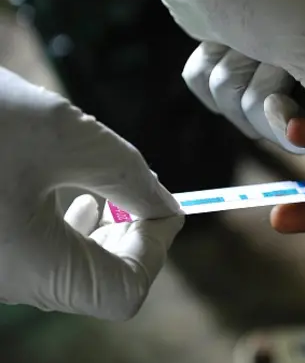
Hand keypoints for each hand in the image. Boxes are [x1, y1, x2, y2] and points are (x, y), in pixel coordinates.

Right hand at [0, 67, 182, 319]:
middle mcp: (10, 280)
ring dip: (103, 228)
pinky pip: (42, 253)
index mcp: (33, 268)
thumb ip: (130, 177)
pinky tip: (64, 189)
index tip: (156, 201)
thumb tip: (164, 205)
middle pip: (101, 283)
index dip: (155, 247)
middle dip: (132, 237)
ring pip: (73, 269)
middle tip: (131, 192)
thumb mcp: (68, 138)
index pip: (125, 290)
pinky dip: (68, 224)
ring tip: (98, 186)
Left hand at [136, 0, 304, 162]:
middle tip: (254, 50)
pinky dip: (206, 70)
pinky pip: (212, 95)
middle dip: (254, 93)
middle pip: (278, 127)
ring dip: (228, 76)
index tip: (275, 103)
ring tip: (235, 38)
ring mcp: (271, 65)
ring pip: (240, 111)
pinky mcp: (236, 61)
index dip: (294, 124)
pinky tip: (215, 40)